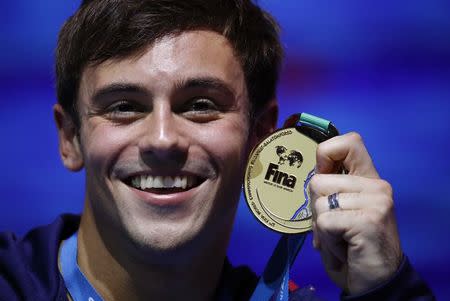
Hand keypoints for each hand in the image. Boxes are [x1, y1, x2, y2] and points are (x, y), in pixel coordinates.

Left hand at [309, 132, 402, 293]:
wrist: (374, 281)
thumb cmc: (351, 245)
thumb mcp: (342, 210)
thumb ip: (332, 189)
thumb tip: (311, 175)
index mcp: (369, 179)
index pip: (349, 142)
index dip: (326, 154)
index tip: (323, 176)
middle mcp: (376, 186)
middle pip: (318, 181)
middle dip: (316, 208)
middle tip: (334, 227)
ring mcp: (375, 202)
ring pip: (319, 202)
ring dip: (321, 226)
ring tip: (341, 237)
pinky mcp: (369, 220)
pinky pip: (324, 222)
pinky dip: (326, 239)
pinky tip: (344, 247)